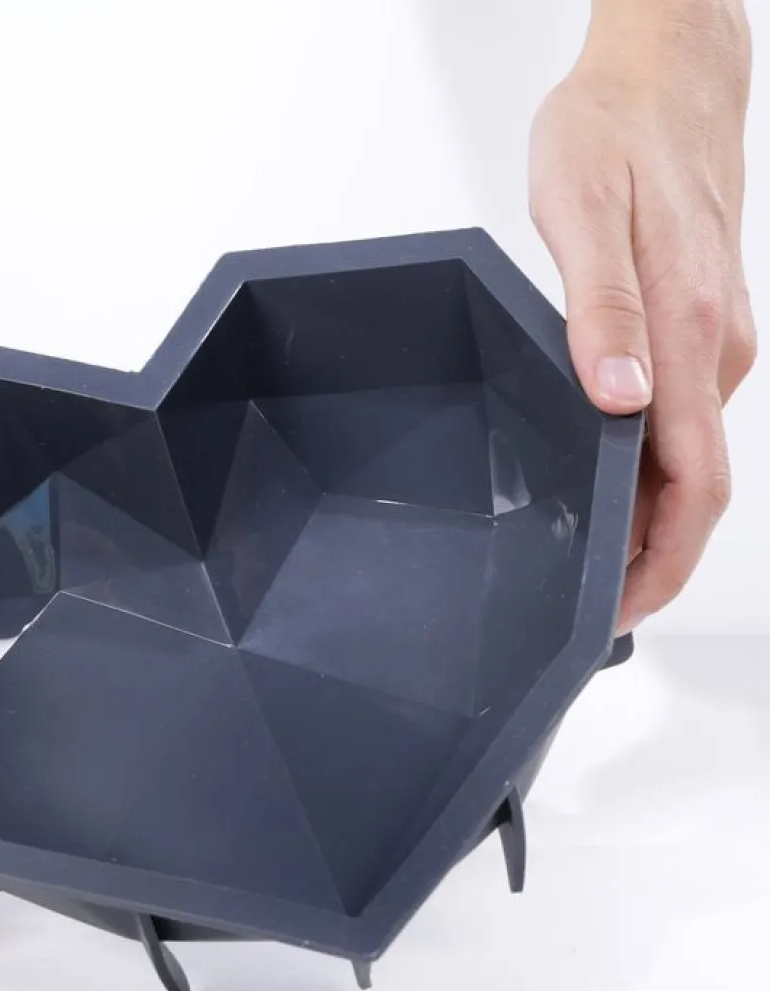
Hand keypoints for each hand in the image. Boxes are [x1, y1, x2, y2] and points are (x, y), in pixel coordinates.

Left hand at [529, 0, 756, 632]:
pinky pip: (683, 423)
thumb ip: (602, 312)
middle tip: (587, 605)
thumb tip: (621, 400)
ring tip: (583, 556)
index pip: (695, 484)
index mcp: (689, 334)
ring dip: (645, 517)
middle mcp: (715, 350)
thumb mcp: (582, 215)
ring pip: (689, 459)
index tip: (617, 611)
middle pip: (697, 488)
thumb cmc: (614, 134)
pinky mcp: (701, 325)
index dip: (659, 562)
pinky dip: (648, 470)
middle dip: (650, 558)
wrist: (666, 74)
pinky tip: (602, 479)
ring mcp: (715, 339)